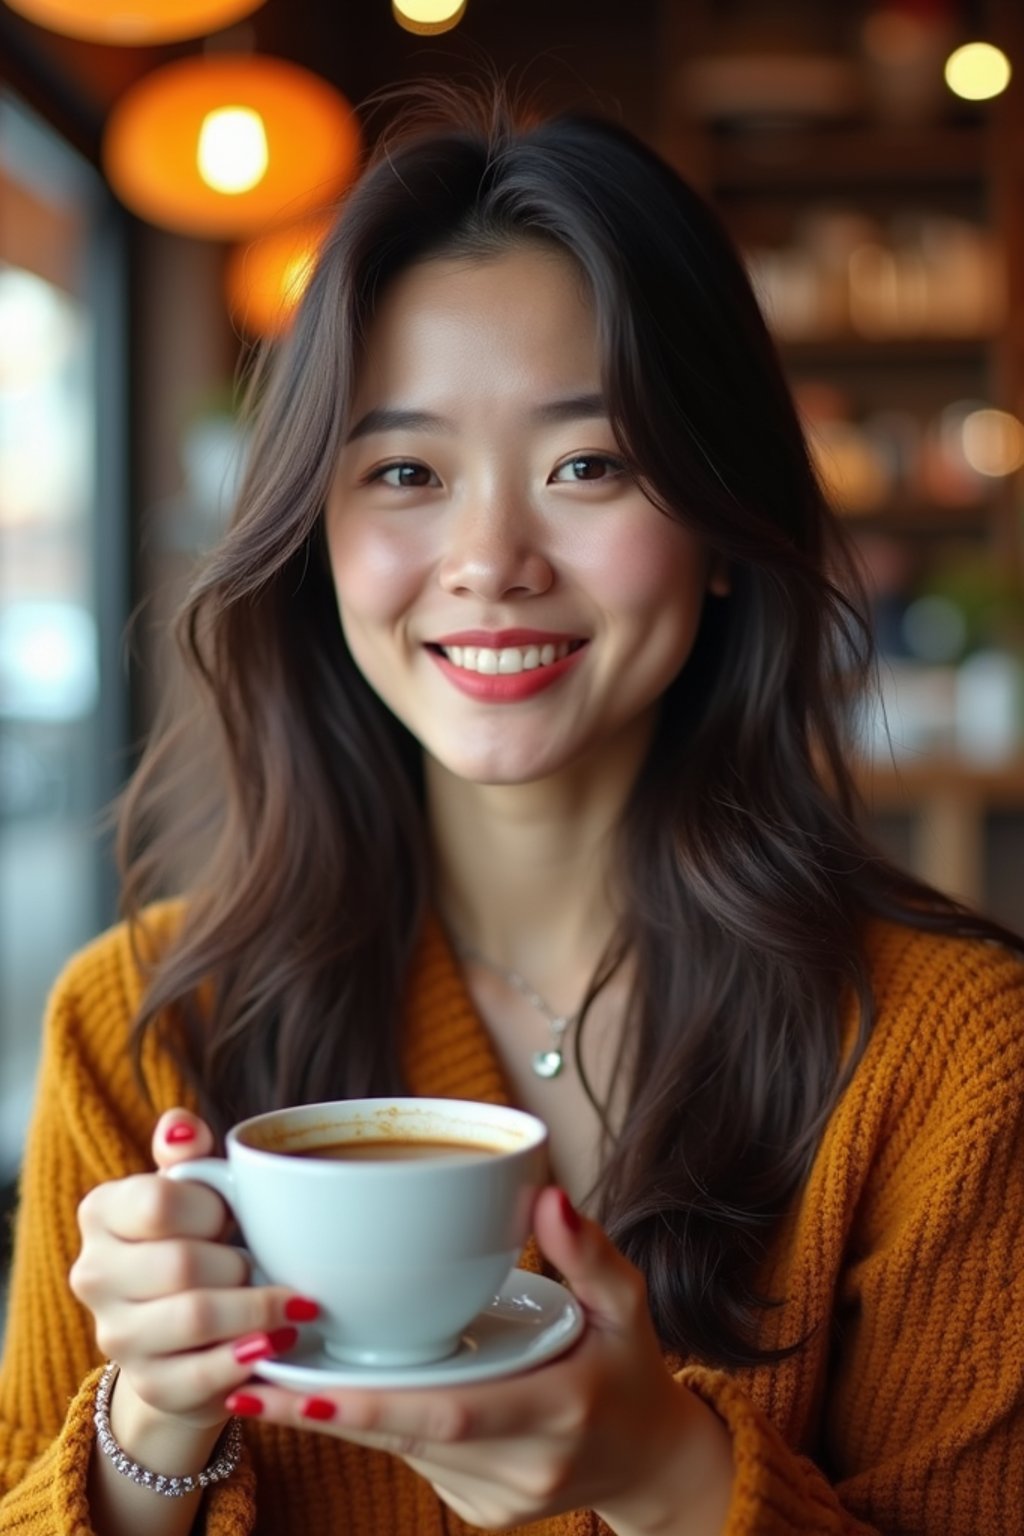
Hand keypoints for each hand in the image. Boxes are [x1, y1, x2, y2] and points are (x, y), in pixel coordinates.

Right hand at [70, 1108, 318, 1433]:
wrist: (188, 1332)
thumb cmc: (198, 1241)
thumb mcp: (194, 1192)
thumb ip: (187, 1157)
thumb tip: (180, 1125)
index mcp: (101, 1212)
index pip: (157, 1202)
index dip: (210, 1209)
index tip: (233, 1217)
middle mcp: (94, 1274)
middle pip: (181, 1264)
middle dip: (239, 1263)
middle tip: (267, 1263)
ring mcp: (116, 1336)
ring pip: (195, 1318)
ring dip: (255, 1309)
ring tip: (289, 1301)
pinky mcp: (148, 1386)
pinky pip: (203, 1375)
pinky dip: (248, 1356)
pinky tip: (277, 1344)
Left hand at [223, 1187, 733, 1532]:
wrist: (652, 1461)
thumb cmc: (632, 1367)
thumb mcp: (628, 1304)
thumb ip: (588, 1252)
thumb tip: (545, 1196)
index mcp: (556, 1411)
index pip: (448, 1414)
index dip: (369, 1405)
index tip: (298, 1384)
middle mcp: (520, 1467)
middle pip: (402, 1437)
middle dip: (319, 1410)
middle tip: (245, 1375)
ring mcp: (496, 1499)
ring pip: (399, 1451)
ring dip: (337, 1415)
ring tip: (266, 1374)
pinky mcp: (479, 1510)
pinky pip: (414, 1460)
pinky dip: (374, 1425)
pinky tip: (330, 1392)